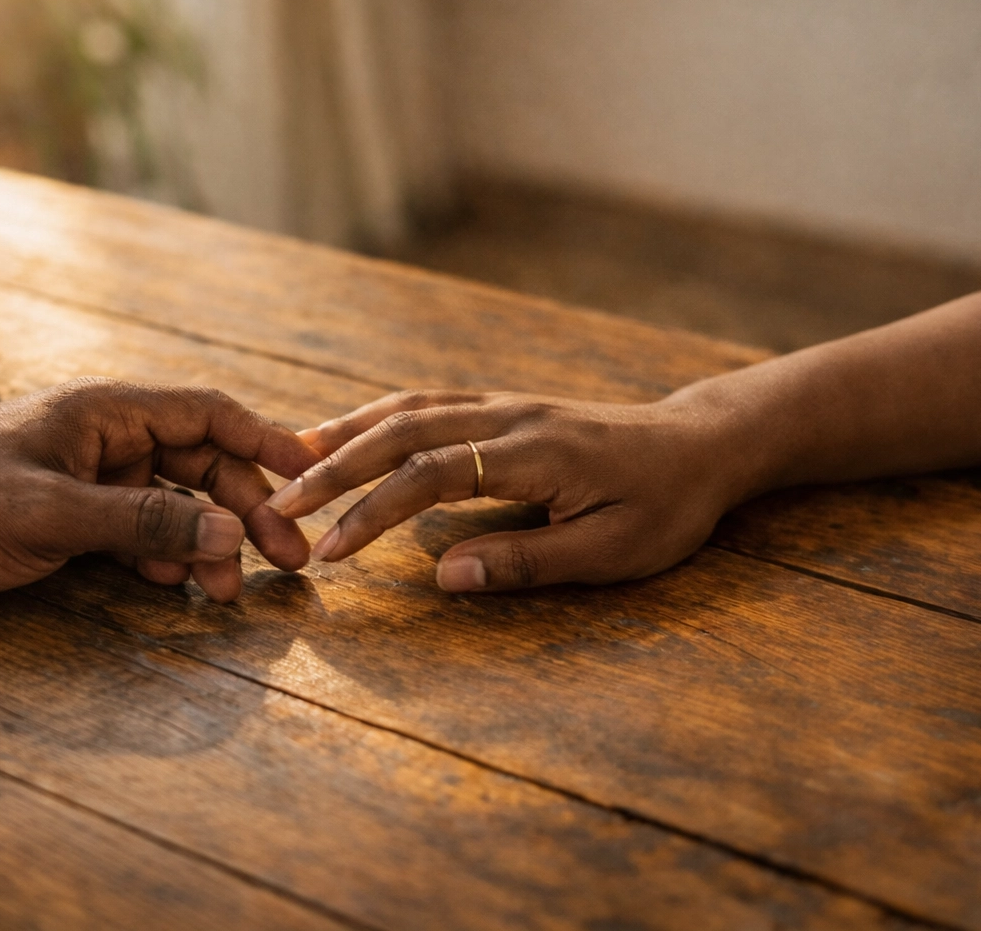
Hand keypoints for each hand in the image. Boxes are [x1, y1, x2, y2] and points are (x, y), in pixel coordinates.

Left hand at [0, 379, 321, 607]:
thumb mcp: (50, 514)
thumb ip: (143, 521)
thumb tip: (233, 530)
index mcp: (103, 411)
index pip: (207, 413)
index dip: (264, 440)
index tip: (310, 474)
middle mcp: (103, 438)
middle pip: (199, 463)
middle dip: (245, 508)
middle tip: (286, 559)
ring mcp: (87, 479)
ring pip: (172, 503)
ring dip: (207, 540)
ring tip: (231, 590)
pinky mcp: (67, 519)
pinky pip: (137, 532)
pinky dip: (164, 555)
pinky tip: (177, 583)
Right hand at [266, 390, 746, 592]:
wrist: (701, 444)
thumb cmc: (665, 506)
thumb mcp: (612, 550)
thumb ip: (527, 561)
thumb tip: (443, 578)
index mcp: (534, 452)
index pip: (432, 476)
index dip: (374, 512)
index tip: (330, 551)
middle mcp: (509, 416)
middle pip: (402, 431)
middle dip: (334, 468)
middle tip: (279, 505)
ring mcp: (503, 405)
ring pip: (407, 408)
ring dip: (345, 433)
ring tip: (289, 459)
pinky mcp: (502, 407)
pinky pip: (426, 403)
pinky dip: (376, 417)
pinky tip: (347, 434)